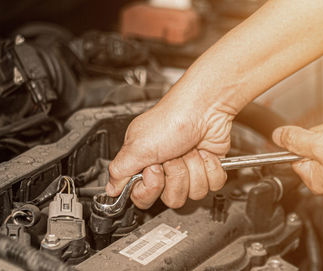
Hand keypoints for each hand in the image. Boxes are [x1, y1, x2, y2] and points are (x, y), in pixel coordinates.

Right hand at [107, 95, 232, 208]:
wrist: (205, 108)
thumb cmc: (172, 119)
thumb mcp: (137, 146)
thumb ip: (120, 171)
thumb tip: (110, 189)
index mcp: (143, 165)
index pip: (143, 197)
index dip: (151, 187)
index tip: (153, 169)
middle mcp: (165, 170)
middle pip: (171, 198)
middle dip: (175, 176)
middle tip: (172, 156)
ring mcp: (188, 170)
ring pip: (194, 193)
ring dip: (193, 169)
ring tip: (189, 150)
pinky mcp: (208, 169)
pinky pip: (213, 185)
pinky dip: (210, 167)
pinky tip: (205, 153)